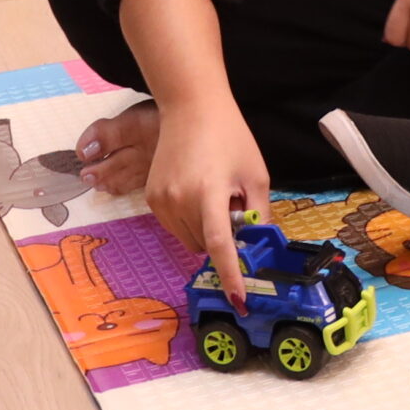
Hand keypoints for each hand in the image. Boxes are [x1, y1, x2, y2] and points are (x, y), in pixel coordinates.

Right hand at [144, 97, 270, 313]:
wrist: (191, 108)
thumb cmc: (230, 137)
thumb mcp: (256, 173)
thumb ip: (259, 211)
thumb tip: (259, 243)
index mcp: (210, 193)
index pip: (220, 245)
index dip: (231, 275)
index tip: (240, 300)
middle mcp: (180, 200)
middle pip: (206, 245)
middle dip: (223, 239)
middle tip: (234, 208)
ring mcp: (160, 201)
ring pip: (189, 239)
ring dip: (206, 231)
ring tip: (215, 194)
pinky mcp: (150, 198)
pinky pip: (174, 226)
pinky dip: (190, 221)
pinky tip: (198, 192)